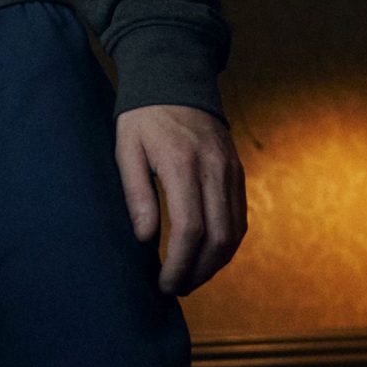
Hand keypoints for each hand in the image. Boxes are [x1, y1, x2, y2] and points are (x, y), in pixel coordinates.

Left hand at [116, 103, 245, 294]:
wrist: (176, 77)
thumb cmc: (142, 115)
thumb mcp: (126, 149)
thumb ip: (136, 194)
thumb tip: (144, 239)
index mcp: (182, 164)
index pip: (190, 230)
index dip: (179, 264)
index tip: (163, 284)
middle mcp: (215, 170)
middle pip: (219, 239)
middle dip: (199, 272)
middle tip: (176, 289)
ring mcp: (231, 171)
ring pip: (235, 232)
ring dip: (216, 264)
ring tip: (191, 278)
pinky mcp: (238, 171)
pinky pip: (240, 217)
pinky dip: (227, 243)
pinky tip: (208, 255)